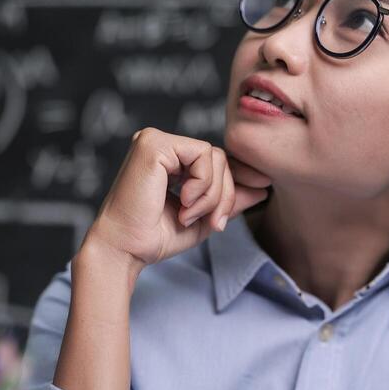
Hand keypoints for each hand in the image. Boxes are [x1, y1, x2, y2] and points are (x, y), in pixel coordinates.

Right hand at [81, 128, 272, 272]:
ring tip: (189, 215)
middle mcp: (161, 144)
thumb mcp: (203, 217)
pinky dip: (202, 184)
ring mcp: (155, 140)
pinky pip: (203, 155)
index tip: (250, 197)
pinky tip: (183, 203)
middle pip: (219, 158)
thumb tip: (262, 188)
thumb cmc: (155, 237)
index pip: (216, 161)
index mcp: (169, 159)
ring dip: (212, 194)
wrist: (126, 249)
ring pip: (215, 156)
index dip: (235, 180)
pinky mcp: (154, 143)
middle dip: (224, 195)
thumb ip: (228, 200)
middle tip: (213, 223)